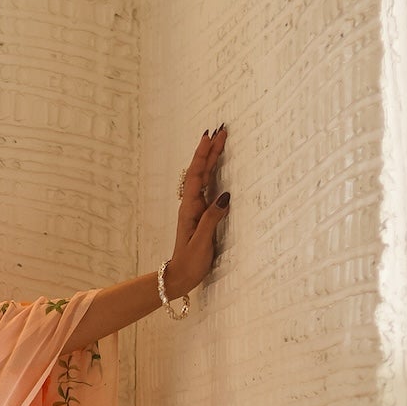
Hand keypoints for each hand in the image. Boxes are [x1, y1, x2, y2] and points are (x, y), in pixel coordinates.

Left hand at [165, 125, 229, 297]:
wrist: (182, 275)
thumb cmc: (191, 261)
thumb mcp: (202, 242)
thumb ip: (212, 219)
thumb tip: (225, 196)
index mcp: (190, 208)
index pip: (196, 175)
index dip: (203, 155)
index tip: (210, 137)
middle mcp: (191, 204)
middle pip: (200, 170)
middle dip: (209, 150)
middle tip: (221, 131)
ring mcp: (196, 207)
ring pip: (204, 176)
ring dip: (211, 158)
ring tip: (220, 141)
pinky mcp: (201, 213)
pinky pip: (207, 186)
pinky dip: (212, 171)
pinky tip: (216, 164)